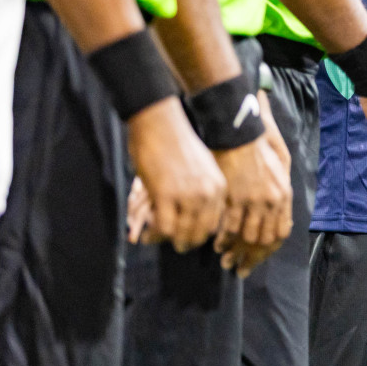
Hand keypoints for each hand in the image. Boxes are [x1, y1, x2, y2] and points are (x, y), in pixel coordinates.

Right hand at [124, 97, 224, 251]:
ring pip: (181, 233)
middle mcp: (208, 193)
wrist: (161, 124)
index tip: (184, 235)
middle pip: (199, 234)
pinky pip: (163, 227)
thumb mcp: (201, 171)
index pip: (213, 225)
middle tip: (170, 241)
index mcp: (219, 188)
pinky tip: (147, 234)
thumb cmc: (177, 146)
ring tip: (154, 237)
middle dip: (183, 241)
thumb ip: (202, 194)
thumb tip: (193, 221)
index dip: (197, 234)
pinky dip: (154, 234)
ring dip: (167, 239)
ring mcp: (188, 195)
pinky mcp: (165, 194)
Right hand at [211, 125, 292, 277]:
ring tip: (225, 258)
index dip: (268, 250)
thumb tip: (279, 216)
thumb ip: (279, 191)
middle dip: (250, 257)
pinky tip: (215, 242)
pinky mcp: (234, 197)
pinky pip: (229, 226)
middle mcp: (272, 200)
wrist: (240, 131)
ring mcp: (253, 200)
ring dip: (235, 250)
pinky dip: (222, 238)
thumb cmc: (260, 145)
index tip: (256, 259)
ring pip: (246, 236)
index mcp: (284, 194)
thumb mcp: (280, 166)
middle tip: (237, 266)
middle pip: (264, 239)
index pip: (280, 233)